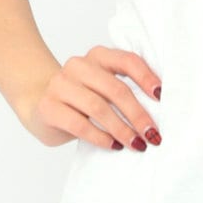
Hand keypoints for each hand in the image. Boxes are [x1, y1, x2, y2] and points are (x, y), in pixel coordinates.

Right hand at [24, 46, 161, 150]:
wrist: (41, 106)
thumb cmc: (82, 100)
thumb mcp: (103, 88)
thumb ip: (124, 90)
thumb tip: (156, 116)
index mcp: (97, 56)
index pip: (127, 61)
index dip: (146, 78)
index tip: (162, 97)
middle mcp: (78, 66)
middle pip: (115, 89)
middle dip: (138, 115)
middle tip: (153, 134)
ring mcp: (60, 85)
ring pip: (98, 107)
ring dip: (122, 129)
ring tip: (136, 144)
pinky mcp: (48, 107)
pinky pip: (79, 124)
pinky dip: (100, 137)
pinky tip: (113, 146)